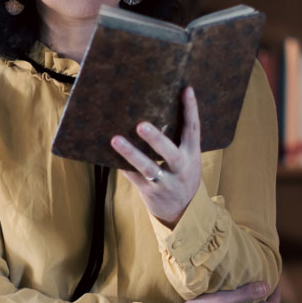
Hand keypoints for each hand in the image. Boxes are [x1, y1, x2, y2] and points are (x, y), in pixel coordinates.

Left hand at [113, 86, 202, 226]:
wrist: (183, 212)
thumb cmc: (181, 176)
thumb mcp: (188, 159)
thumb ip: (178, 140)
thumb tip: (157, 108)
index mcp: (192, 156)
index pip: (194, 130)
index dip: (191, 110)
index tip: (186, 89)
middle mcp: (181, 169)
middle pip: (170, 153)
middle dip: (156, 139)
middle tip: (141, 125)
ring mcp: (165, 183)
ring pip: (147, 168)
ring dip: (130, 154)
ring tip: (115, 139)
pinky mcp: (150, 193)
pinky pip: (133, 177)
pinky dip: (122, 165)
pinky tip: (107, 155)